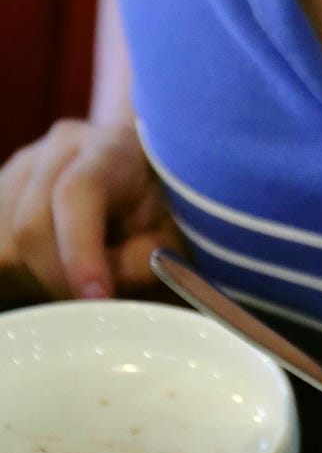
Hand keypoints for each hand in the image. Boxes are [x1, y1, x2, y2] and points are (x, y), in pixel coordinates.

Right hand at [0, 119, 185, 305]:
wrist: (139, 175)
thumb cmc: (159, 207)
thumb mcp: (172, 231)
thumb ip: (145, 257)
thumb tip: (103, 289)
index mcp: (111, 148)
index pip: (77, 192)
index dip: (80, 250)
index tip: (96, 296)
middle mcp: (61, 147)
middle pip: (31, 224)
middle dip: (57, 278)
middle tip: (87, 305)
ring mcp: (24, 165)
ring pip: (4, 243)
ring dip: (32, 279)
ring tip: (71, 281)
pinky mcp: (1, 191)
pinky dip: (15, 275)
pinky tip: (45, 274)